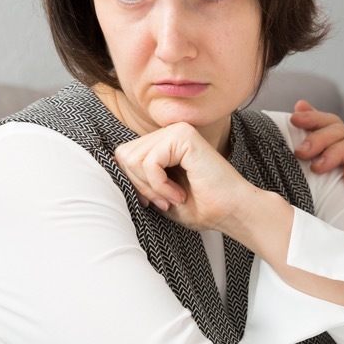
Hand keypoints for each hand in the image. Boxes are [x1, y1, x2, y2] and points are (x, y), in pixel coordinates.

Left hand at [114, 122, 280, 241]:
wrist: (232, 212)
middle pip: (123, 155)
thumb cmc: (202, 207)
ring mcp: (177, 130)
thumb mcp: (158, 194)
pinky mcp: (183, 136)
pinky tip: (179, 193)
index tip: (157, 201)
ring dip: (150, 187)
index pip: (124, 156)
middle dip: (140, 185)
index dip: (134, 183)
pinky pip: (149, 162)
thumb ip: (138, 178)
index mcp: (165, 143)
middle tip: (165, 200)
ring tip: (173, 197)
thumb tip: (111, 166)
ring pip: (132, 158)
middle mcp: (170, 132)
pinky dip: (159, 184)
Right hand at [290, 100, 343, 264]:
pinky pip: (326, 129)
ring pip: (333, 124)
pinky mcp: (341, 150)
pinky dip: (313, 119)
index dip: (336, 152)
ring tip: (294, 120)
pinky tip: (299, 108)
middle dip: (320, 138)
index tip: (317, 167)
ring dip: (313, 122)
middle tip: (300, 153)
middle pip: (343, 131)